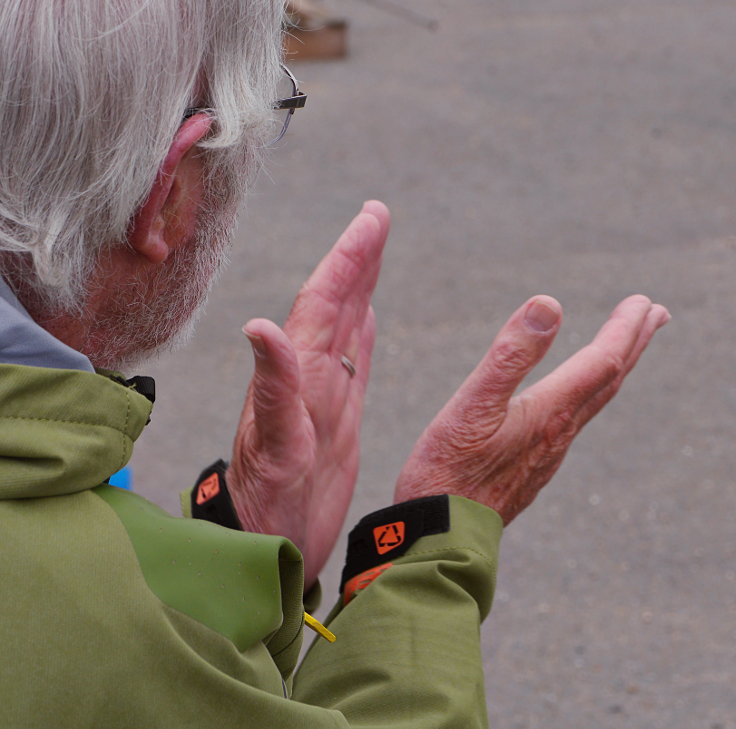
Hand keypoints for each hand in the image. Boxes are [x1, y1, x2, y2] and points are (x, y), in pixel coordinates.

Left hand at [227, 201, 389, 587]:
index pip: (323, 302)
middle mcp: (309, 379)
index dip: (348, 258)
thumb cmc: (266, 507)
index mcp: (298, 378)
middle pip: (335, 304)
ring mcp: (322, 397)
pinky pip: (354, 364)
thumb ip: (271, 390)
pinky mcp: (335, 420)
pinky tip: (367, 317)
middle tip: (377, 217)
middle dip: (356, 258)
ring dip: (361, 287)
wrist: (266, 547)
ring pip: (346, 327)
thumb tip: (261, 326)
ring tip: (374, 252)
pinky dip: (363, 334)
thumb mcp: (272, 450)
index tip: (372, 218)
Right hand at [394, 295, 669, 522]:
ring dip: (613, 369)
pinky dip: (588, 396)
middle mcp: (559, 433)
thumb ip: (511, 355)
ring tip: (622, 349)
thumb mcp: (474, 404)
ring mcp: (547, 454)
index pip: (602, 361)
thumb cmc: (449, 470)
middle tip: (655, 313)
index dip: (624, 328)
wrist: (442, 534)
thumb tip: (549, 304)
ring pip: (594, 403)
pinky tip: (574, 400)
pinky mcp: (532, 468)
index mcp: (550, 412)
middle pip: (608, 381)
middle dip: (633, 344)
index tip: (643, 301)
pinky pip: (573, 423)